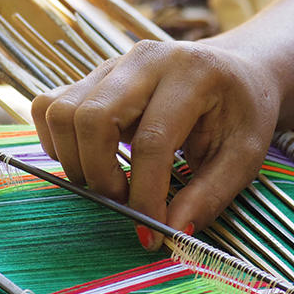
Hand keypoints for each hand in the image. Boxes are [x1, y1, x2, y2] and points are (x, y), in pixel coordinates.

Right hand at [31, 39, 280, 248]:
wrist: (237, 72)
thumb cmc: (243, 115)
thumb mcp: (243, 157)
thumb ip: (210, 195)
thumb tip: (172, 232)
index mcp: (192, 74)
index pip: (152, 141)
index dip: (145, 195)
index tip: (151, 233)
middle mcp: (146, 59)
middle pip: (92, 118)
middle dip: (101, 176)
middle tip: (125, 203)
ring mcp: (113, 63)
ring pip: (61, 111)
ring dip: (75, 162)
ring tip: (112, 184)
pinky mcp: (94, 76)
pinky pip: (50, 106)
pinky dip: (57, 141)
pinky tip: (89, 160)